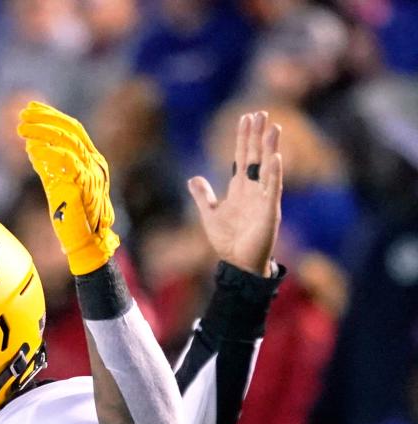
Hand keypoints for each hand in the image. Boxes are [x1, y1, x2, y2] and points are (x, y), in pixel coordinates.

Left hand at [17, 100, 118, 274]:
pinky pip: (66, 162)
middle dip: (45, 118)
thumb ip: (48, 166)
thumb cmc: (71, 218)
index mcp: (92, 160)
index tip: (31, 108)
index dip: (52, 116)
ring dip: (42, 132)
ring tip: (21, 128)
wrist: (84, 244)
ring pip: (67, 142)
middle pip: (70, 130)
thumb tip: (32, 146)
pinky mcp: (82, 188)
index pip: (73, 129)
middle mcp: (94, 164)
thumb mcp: (58, 185)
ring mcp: (91, 174)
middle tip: (23, 114)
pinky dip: (48, 153)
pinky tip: (31, 148)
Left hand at [188, 111, 281, 276]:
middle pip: (256, 156)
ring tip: (273, 128)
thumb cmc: (228, 241)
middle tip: (261, 113)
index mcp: (240, 188)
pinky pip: (273, 190)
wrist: (238, 264)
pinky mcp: (269, 212)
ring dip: (270, 148)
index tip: (246, 118)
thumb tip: (192, 178)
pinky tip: (276, 158)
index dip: (243, 138)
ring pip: (268, 168)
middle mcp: (254, 189)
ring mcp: (263, 199)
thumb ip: (203, 196)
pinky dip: (274, 174)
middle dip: (258, 136)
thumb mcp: (210, 215)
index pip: (242, 157)